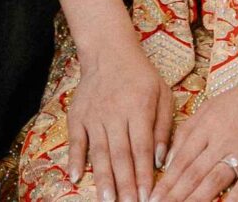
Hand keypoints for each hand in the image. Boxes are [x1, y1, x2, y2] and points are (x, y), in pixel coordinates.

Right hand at [60, 30, 173, 201]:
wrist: (108, 51)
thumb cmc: (140, 75)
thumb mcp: (162, 94)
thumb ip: (164, 127)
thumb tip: (161, 160)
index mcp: (139, 109)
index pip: (142, 148)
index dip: (144, 175)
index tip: (147, 197)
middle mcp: (115, 114)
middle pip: (120, 154)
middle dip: (125, 184)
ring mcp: (94, 116)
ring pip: (99, 152)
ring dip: (103, 178)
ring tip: (107, 200)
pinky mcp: (78, 115)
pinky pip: (75, 140)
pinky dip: (74, 158)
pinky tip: (74, 176)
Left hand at [148, 83, 237, 201]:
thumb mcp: (210, 107)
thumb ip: (189, 130)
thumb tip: (169, 158)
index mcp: (206, 126)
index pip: (181, 159)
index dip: (166, 180)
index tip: (152, 196)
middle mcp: (220, 141)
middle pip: (193, 172)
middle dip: (174, 194)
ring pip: (214, 179)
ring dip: (196, 198)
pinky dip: (234, 197)